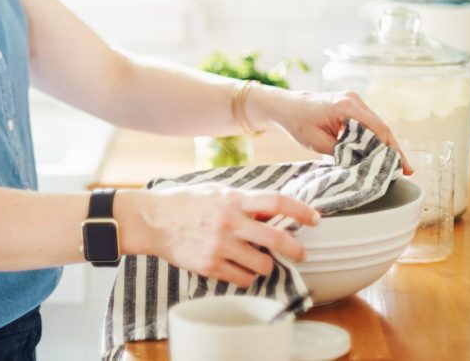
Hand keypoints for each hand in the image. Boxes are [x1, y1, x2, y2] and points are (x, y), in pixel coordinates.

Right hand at [137, 184, 319, 287]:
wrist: (153, 221)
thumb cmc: (187, 203)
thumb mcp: (217, 191)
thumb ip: (244, 200)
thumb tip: (272, 209)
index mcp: (234, 199)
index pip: (276, 201)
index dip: (300, 210)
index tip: (315, 218)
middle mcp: (230, 222)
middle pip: (276, 238)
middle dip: (295, 248)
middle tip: (300, 252)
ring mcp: (220, 246)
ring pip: (263, 264)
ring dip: (267, 265)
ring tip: (259, 260)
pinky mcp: (210, 265)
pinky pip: (243, 279)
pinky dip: (247, 276)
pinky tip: (240, 269)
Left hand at [250, 87, 412, 174]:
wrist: (284, 106)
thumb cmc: (297, 123)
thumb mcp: (317, 143)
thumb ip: (342, 152)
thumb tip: (363, 164)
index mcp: (346, 106)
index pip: (378, 130)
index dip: (392, 150)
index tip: (401, 168)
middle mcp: (353, 100)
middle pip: (381, 127)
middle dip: (393, 150)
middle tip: (405, 171)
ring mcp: (353, 100)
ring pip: (376, 125)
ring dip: (384, 144)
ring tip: (394, 166)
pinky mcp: (350, 104)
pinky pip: (367, 123)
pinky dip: (374, 138)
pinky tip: (379, 153)